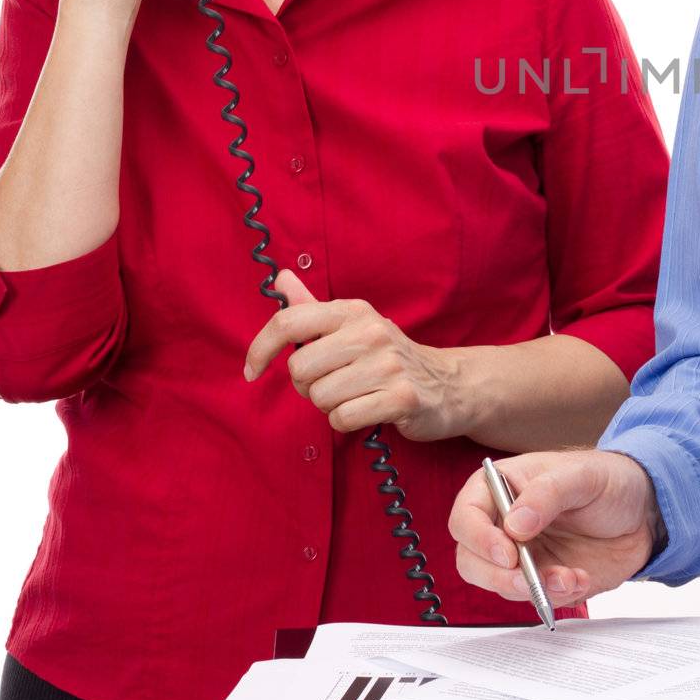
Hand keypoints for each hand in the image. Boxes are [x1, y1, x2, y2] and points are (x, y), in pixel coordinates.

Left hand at [243, 270, 469, 439]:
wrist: (448, 384)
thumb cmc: (388, 356)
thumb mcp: (354, 325)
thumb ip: (312, 306)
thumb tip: (280, 276)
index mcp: (353, 311)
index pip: (289, 321)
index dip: (260, 348)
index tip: (252, 371)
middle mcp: (371, 332)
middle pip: (299, 369)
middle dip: (307, 386)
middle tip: (334, 384)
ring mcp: (388, 364)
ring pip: (320, 398)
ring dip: (329, 406)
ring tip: (356, 395)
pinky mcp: (401, 398)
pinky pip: (342, 419)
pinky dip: (347, 422)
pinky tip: (368, 410)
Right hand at [449, 450, 664, 608]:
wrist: (644, 512)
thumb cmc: (609, 479)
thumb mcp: (583, 476)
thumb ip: (547, 494)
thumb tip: (514, 525)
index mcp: (504, 488)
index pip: (466, 515)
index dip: (477, 537)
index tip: (506, 552)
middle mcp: (504, 524)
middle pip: (471, 559)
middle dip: (497, 575)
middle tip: (526, 578)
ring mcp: (522, 555)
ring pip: (499, 585)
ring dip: (531, 589)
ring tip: (568, 577)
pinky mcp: (543, 579)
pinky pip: (534, 598)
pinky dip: (555, 597)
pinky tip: (580, 579)